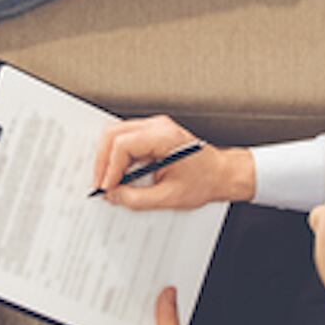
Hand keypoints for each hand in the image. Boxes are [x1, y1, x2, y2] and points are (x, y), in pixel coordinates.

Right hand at [91, 115, 254, 209]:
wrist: (221, 174)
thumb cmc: (205, 181)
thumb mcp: (169, 197)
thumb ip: (137, 198)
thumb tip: (114, 195)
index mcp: (164, 138)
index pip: (123, 144)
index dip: (110, 168)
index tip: (107, 187)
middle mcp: (158, 126)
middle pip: (114, 134)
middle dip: (103, 161)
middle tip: (102, 184)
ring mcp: (155, 127)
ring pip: (117, 134)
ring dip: (109, 158)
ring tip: (109, 181)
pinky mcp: (153, 133)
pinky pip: (126, 139)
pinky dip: (118, 156)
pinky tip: (119, 174)